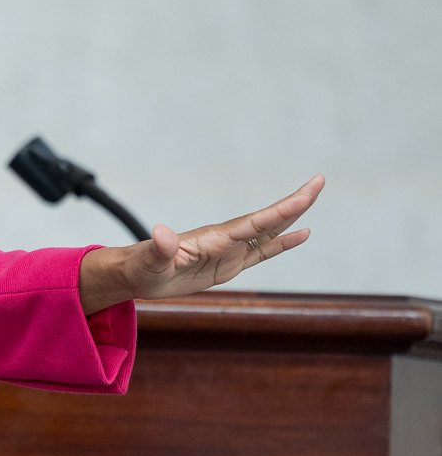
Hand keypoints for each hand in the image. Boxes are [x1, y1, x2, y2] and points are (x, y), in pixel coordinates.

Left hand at [78, 175, 324, 314]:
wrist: (136, 274)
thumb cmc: (141, 267)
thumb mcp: (149, 262)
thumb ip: (159, 248)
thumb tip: (161, 233)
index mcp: (213, 238)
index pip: (253, 223)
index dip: (279, 212)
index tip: (302, 197)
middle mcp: (226, 239)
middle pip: (267, 219)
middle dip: (294, 202)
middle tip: (320, 181)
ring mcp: (229, 250)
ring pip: (269, 231)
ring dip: (293, 216)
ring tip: (315, 197)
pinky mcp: (229, 264)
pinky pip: (262, 252)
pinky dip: (284, 243)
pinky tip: (303, 234)